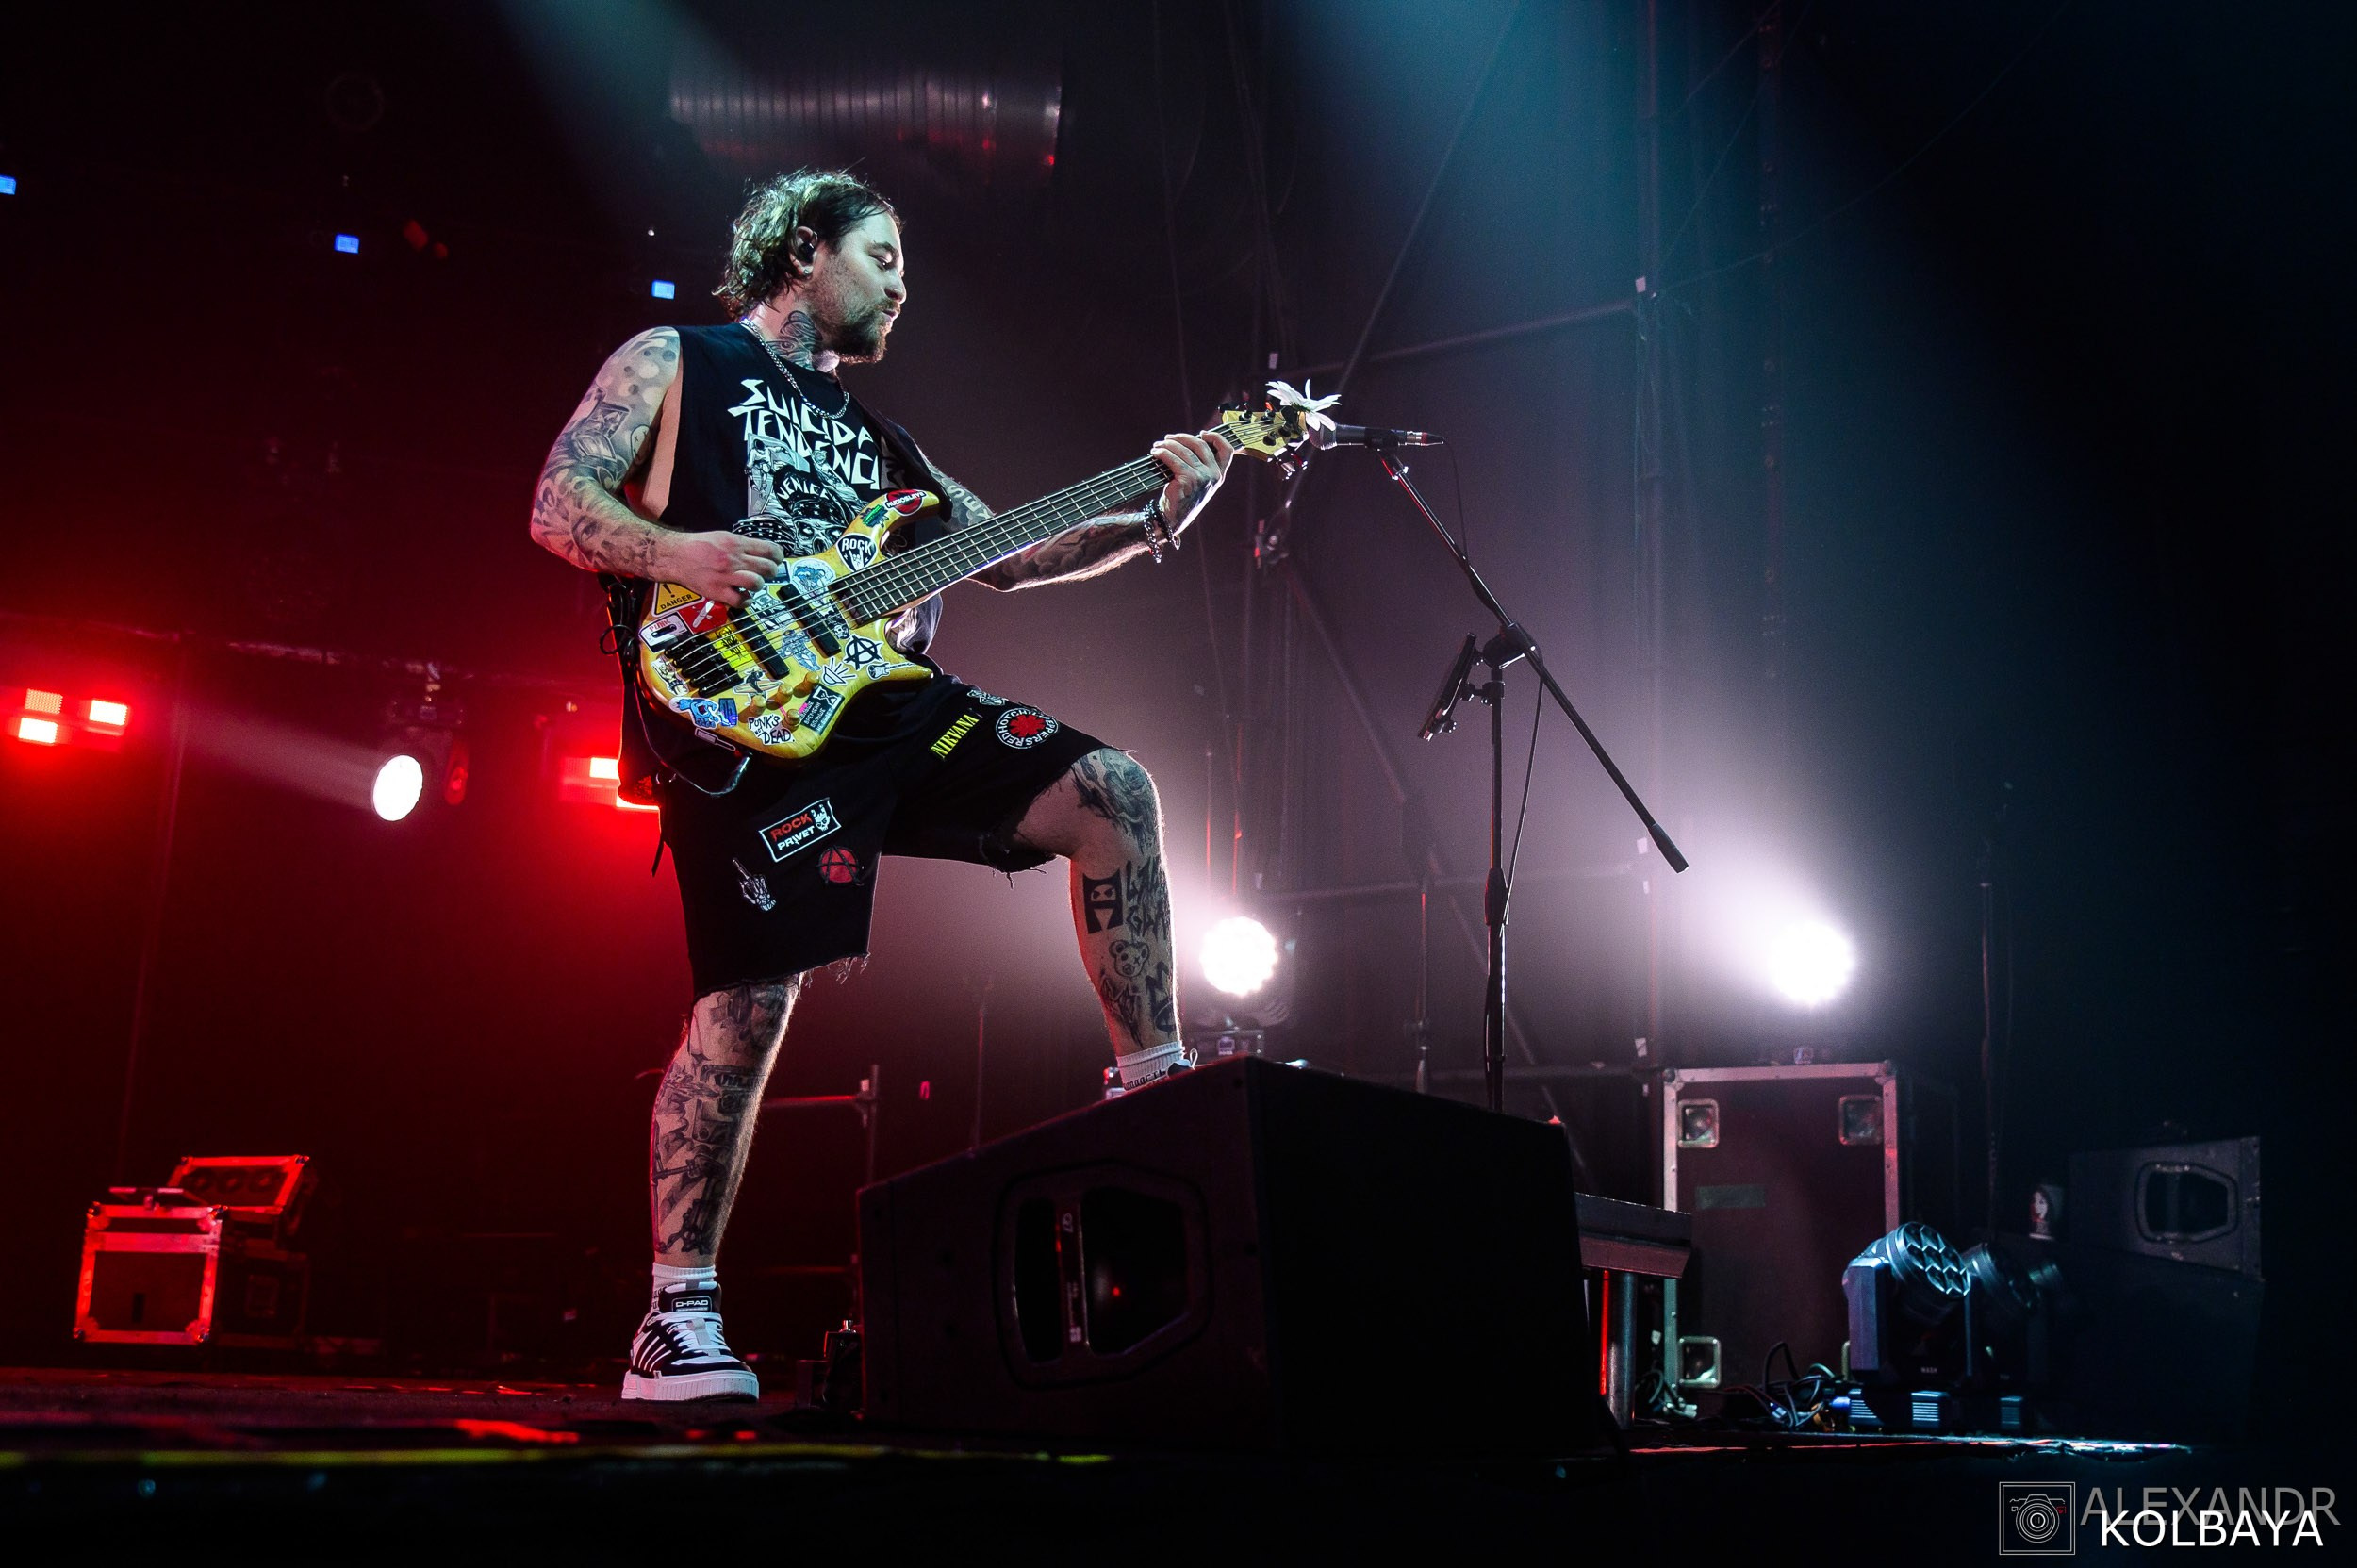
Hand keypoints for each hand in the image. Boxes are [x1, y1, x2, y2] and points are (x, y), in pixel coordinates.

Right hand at [656, 530, 784, 605]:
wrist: (675, 555)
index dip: (778, 556)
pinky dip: (746, 601)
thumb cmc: (698, 546)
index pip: (769, 549)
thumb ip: (742, 544)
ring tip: (753, 584)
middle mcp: (733, 559)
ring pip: (757, 583)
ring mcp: (726, 576)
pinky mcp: (717, 591)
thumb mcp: (723, 536)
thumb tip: (761, 551)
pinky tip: (743, 597)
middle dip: (771, 571)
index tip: (777, 559)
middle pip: (767, 568)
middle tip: (767, 573)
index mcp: (736, 543)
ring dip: (758, 585)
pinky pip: (740, 600)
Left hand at [1151, 430, 1235, 535]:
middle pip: (1200, 445)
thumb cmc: (1183, 498)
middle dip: (1182, 438)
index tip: (1202, 433)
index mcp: (1219, 475)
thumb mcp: (1199, 482)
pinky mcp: (1187, 480)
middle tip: (1169, 438)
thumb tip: (1187, 441)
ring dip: (1168, 444)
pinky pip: (1173, 459)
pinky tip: (1156, 452)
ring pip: (1184, 451)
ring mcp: (1201, 478)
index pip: (1227, 450)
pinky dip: (1162, 453)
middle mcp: (1213, 476)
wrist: (1172, 518)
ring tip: (1158, 445)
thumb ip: (1200, 464)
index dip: (1216, 437)